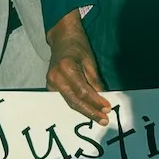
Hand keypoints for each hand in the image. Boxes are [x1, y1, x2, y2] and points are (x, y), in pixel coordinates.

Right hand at [46, 10, 110, 124]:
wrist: (62, 38)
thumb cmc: (78, 46)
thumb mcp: (90, 61)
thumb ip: (95, 81)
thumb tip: (103, 98)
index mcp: (66, 68)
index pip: (82, 91)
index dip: (95, 102)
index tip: (107, 108)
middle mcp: (56, 77)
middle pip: (74, 101)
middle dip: (90, 112)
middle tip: (104, 120)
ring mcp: (51, 83)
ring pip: (70, 102)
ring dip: (85, 111)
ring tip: (98, 118)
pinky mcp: (51, 86)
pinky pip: (66, 99)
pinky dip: (77, 105)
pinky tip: (87, 111)